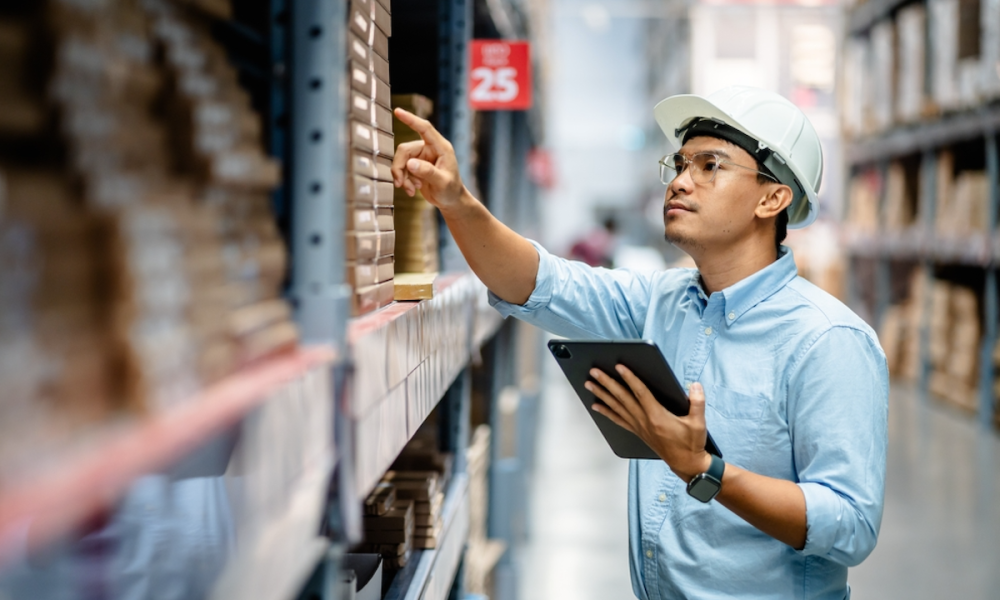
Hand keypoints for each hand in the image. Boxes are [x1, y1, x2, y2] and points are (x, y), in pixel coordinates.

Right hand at [391, 108, 466, 210]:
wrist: (451, 201)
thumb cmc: (451, 190)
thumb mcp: (442, 182)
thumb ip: (428, 172)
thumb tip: (410, 163)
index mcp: (441, 147)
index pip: (424, 128)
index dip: (411, 119)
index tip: (398, 111)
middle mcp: (430, 149)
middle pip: (405, 150)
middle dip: (400, 167)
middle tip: (400, 183)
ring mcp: (422, 157)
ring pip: (401, 160)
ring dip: (402, 176)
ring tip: (411, 189)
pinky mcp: (416, 165)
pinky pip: (402, 169)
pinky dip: (404, 180)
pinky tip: (412, 190)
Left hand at [585, 366, 711, 481]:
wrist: (686, 463)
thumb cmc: (691, 444)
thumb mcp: (699, 422)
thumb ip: (697, 402)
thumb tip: (695, 385)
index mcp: (657, 416)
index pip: (640, 392)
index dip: (629, 378)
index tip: (619, 367)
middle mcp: (644, 421)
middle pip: (622, 398)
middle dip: (607, 383)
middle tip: (594, 372)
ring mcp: (639, 427)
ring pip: (616, 407)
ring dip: (602, 395)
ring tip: (590, 384)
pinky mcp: (637, 432)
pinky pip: (618, 420)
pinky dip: (606, 412)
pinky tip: (597, 406)